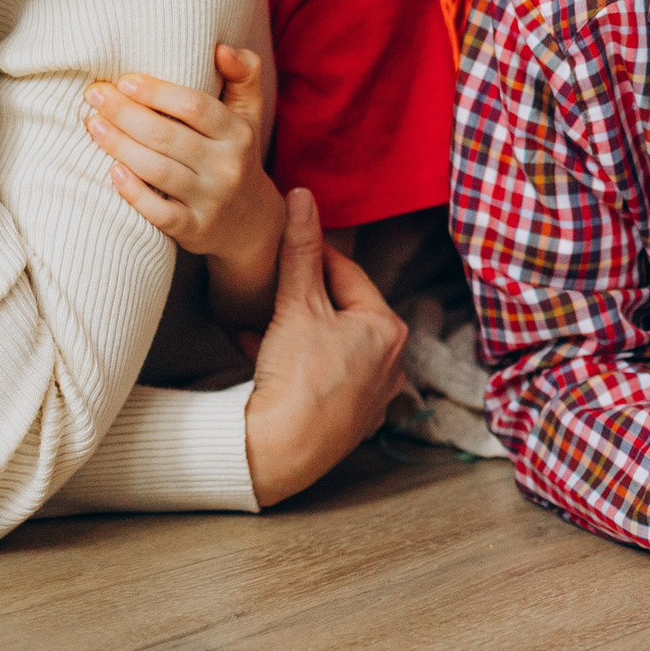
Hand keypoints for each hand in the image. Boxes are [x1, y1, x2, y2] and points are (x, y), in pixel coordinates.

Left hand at [84, 45, 277, 264]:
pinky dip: (133, 192)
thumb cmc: (236, 155)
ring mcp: (211, 200)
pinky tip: (112, 171)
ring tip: (93, 124)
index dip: (156, 92)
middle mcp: (228, 166)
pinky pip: (159, 212)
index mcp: (239, 133)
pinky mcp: (195, 230)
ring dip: (119, 145)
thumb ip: (243, 75)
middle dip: (125, 113)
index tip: (122, 81)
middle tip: (93, 96)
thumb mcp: (249, 115)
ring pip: (158, 171)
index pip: (195, 106)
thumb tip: (221, 47)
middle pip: (167, 136)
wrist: (251, 223)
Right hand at [241, 188, 409, 506]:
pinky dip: (295, 362)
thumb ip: (301, 250)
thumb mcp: (297, 304)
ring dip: (293, 330)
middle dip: (300, 298)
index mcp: (389, 329)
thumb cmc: (297, 377)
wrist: (279, 452)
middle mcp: (391, 363)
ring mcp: (371, 395)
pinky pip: (322, 376)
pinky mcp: (347, 421)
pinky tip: (259, 354)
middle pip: (339, 311)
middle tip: (269, 287)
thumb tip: (303, 198)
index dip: (312, 255)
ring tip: (258, 323)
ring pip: (328, 344)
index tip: (287, 242)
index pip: (347, 274)